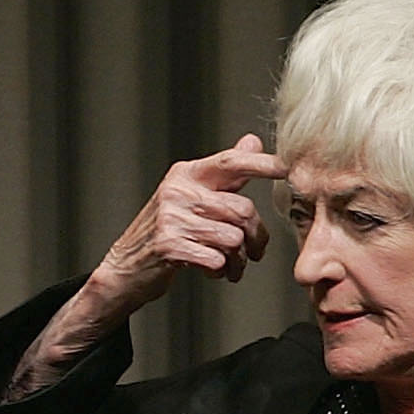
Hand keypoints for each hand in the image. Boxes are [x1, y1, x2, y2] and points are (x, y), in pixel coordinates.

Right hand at [6, 136, 290, 399]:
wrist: (124, 270)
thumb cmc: (164, 233)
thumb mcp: (190, 196)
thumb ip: (224, 173)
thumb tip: (252, 141)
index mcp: (186, 174)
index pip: (232, 163)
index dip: (264, 164)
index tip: (290, 169)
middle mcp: (178, 190)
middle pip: (242, 210)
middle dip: (255, 237)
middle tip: (254, 253)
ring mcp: (171, 218)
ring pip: (233, 238)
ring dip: (238, 260)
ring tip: (230, 267)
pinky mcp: (168, 245)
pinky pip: (215, 258)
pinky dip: (219, 270)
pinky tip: (212, 272)